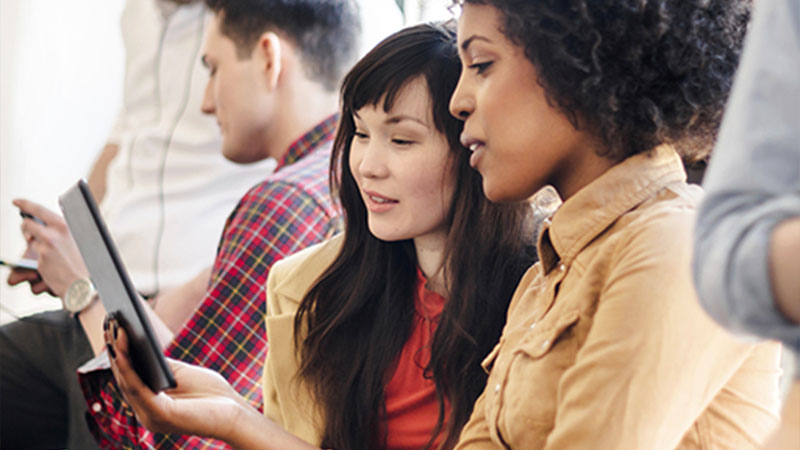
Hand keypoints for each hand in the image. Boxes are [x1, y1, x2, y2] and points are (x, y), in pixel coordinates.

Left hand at [13, 199, 88, 297]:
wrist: (87, 285)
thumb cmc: (90, 262)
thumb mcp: (82, 238)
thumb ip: (65, 228)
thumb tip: (50, 221)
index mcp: (64, 226)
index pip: (38, 209)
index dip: (24, 203)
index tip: (17, 201)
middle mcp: (52, 236)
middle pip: (27, 224)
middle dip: (26, 226)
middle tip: (28, 228)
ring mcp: (44, 250)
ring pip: (31, 242)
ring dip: (36, 244)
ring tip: (52, 251)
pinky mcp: (40, 263)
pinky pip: (37, 257)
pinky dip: (43, 259)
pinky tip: (56, 264)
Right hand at [105, 315, 250, 440]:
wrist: (235, 414)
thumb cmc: (212, 395)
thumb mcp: (182, 374)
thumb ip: (161, 365)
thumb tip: (140, 345)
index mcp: (151, 404)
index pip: (128, 378)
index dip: (118, 354)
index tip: (112, 328)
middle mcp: (146, 413)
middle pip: (124, 378)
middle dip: (116, 350)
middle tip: (110, 324)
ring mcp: (150, 417)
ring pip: (127, 383)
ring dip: (119, 356)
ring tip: (116, 332)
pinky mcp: (160, 416)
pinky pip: (138, 390)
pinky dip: (129, 370)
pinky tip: (125, 352)